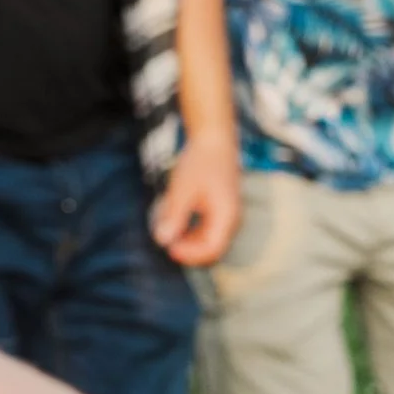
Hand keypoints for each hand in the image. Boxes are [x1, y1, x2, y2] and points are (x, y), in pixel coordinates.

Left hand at [151, 133, 241, 266]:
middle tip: (167, 243)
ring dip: (190, 242)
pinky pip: (210, 229)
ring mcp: (228, 213)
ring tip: (170, 232)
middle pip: (212, 248)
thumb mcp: (182, 189)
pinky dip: (193, 232)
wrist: (213, 139)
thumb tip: (162, 240)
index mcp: (226, 216)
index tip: (169, 248)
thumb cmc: (200, 161)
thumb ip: (174, 216)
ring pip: (210, 239)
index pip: (212, 249)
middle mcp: (232, 218)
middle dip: (189, 250)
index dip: (190, 255)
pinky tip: (177, 224)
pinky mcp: (222, 208)